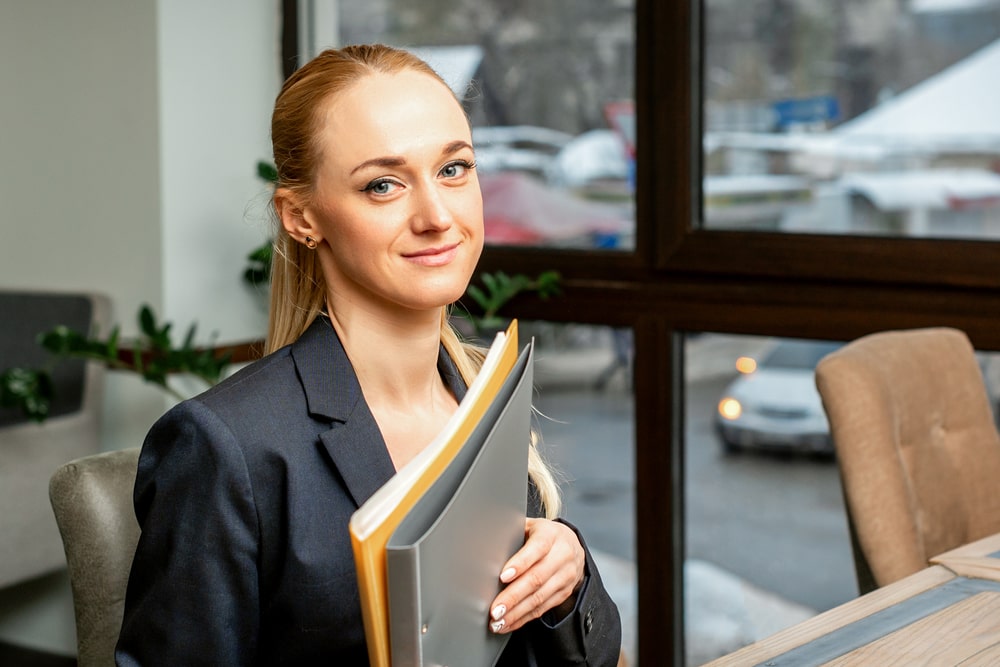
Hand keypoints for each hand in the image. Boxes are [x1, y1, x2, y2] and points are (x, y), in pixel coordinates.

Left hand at [488, 518, 584, 633]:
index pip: (536, 549)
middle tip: (495, 609)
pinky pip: (542, 608)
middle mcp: (561, 556)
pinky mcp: (564, 593)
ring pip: (539, 597)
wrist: (573, 546)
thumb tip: (484, 544)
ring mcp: (565, 576)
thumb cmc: (544, 536)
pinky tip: (509, 623)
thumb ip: (512, 533)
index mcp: (550, 535)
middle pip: (536, 578)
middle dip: (513, 596)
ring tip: (498, 621)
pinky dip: (523, 618)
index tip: (502, 577)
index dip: (520, 564)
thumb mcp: (531, 527)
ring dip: (516, 613)